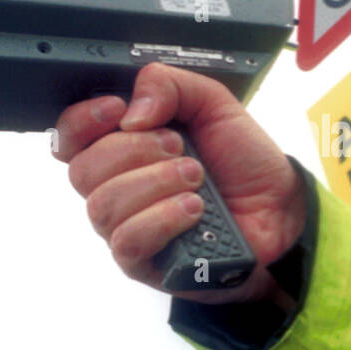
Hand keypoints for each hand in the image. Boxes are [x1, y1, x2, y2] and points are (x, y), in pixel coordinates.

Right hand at [52, 62, 306, 304]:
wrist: (281, 209)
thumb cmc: (244, 163)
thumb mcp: (214, 104)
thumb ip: (170, 85)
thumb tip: (131, 110)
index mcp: (124, 147)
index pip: (69, 136)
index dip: (83, 120)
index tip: (118, 108)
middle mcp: (116, 188)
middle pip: (83, 170)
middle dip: (134, 151)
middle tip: (181, 148)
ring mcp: (126, 227)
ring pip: (103, 205)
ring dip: (155, 183)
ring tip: (197, 179)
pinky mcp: (142, 263)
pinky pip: (127, 241)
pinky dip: (162, 218)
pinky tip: (194, 209)